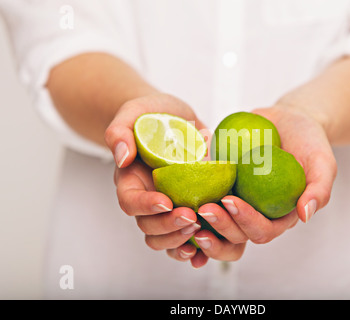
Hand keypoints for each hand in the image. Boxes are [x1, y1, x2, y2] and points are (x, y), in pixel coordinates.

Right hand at [105, 93, 211, 265]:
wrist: (173, 118)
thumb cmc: (151, 114)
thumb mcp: (134, 112)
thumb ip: (121, 131)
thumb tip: (122, 156)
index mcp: (131, 180)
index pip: (130, 202)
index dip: (145, 206)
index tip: (165, 201)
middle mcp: (148, 199)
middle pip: (148, 227)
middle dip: (168, 226)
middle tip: (191, 216)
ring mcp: (168, 206)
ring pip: (165, 238)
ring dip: (181, 239)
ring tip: (200, 228)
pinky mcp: (188, 207)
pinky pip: (187, 237)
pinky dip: (195, 249)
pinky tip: (206, 251)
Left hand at [175, 104, 335, 267]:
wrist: (289, 120)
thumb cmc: (309, 142)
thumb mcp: (323, 163)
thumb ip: (319, 189)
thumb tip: (305, 215)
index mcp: (278, 216)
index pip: (262, 231)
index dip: (245, 223)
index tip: (230, 201)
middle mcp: (256, 213)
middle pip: (236, 233)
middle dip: (219, 226)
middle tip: (204, 209)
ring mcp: (238, 199)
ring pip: (217, 222)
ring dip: (202, 222)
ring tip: (186, 209)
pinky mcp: (222, 184)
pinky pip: (205, 195)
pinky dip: (191, 198)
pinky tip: (176, 190)